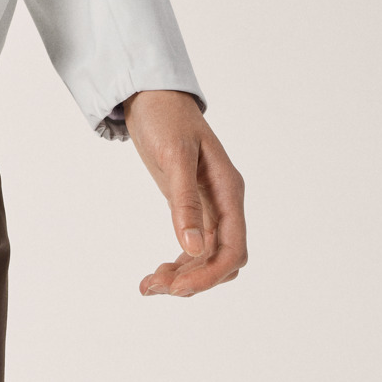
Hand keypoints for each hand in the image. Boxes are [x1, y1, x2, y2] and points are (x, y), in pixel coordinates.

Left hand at [121, 90, 246, 297]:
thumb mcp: (173, 156)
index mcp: (228, 190)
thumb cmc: (165, 117)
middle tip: (155, 286)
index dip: (211, 273)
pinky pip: (193, 246)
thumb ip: (184, 201)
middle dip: (194, 279)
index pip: (233, 247)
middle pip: (223, 259)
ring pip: (207, 257)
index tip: (179, 288)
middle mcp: (224, 202)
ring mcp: (209, 206)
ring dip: (183, 276)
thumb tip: (193, 246)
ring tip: (148, 285)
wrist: (150, 94)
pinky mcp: (191, 206)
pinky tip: (154, 274)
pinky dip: (177, 263)